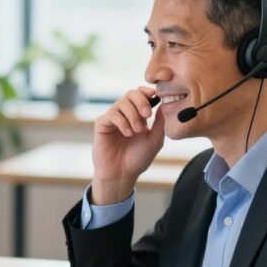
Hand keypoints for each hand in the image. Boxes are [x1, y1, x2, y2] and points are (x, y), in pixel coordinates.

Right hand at [92, 87, 165, 203]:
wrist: (122, 174)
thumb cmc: (138, 159)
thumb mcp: (155, 141)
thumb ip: (160, 123)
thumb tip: (164, 105)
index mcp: (137, 115)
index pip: (140, 94)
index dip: (146, 92)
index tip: (154, 96)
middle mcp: (124, 114)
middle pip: (131, 94)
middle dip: (141, 101)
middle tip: (147, 115)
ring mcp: (112, 119)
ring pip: (121, 103)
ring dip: (132, 115)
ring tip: (136, 131)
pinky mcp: (102, 125)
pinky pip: (111, 115)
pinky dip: (121, 122)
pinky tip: (127, 133)